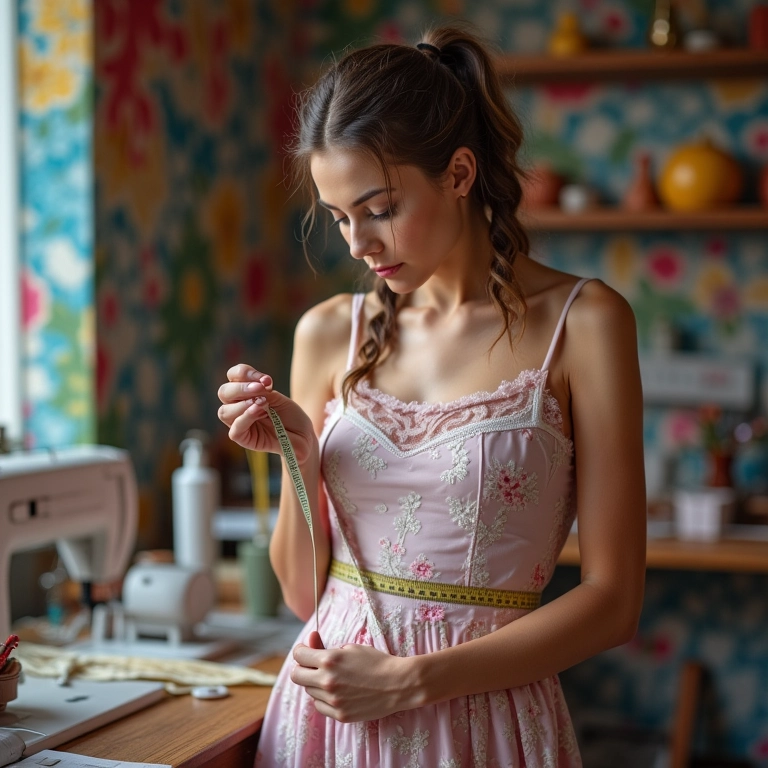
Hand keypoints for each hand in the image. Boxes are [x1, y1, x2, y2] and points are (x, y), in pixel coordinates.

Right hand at [217, 364, 316, 463]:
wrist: (302, 435)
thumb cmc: (289, 415)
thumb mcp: (278, 398)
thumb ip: (263, 392)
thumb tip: (254, 386)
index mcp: (244, 392)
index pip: (233, 376)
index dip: (244, 373)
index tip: (265, 379)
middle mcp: (237, 406)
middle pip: (224, 392)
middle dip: (241, 388)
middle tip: (260, 388)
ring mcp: (239, 423)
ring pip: (225, 412)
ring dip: (243, 403)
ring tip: (262, 402)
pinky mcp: (243, 439)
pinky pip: (235, 429)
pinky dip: (246, 417)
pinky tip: (258, 411)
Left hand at [291, 641, 419, 722]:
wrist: (398, 684)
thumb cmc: (375, 661)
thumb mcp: (351, 648)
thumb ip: (325, 648)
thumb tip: (309, 642)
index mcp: (329, 660)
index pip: (299, 656)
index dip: (301, 650)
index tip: (305, 650)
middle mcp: (327, 681)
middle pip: (297, 676)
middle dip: (302, 668)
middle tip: (312, 665)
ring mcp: (333, 701)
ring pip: (310, 691)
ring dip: (315, 683)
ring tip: (333, 678)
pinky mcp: (340, 715)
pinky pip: (320, 706)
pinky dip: (324, 698)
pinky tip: (337, 692)